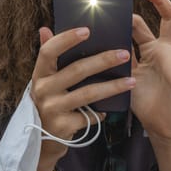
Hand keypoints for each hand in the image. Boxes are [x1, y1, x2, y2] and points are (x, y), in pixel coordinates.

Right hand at [31, 26, 133, 162]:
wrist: (41, 141)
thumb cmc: (48, 103)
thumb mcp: (44, 82)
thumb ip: (47, 57)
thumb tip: (45, 29)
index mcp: (39, 74)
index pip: (49, 51)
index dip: (67, 39)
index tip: (87, 30)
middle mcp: (42, 90)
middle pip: (77, 70)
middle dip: (103, 61)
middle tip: (125, 54)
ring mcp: (52, 109)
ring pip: (88, 94)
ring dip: (112, 87)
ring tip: (131, 81)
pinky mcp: (62, 126)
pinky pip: (88, 116)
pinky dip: (100, 113)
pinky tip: (108, 111)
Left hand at [131, 0, 170, 139]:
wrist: (158, 125)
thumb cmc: (144, 101)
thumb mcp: (127, 76)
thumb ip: (123, 58)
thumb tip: (111, 39)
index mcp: (151, 50)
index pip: (143, 27)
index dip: (133, 19)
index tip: (121, 13)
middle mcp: (168, 52)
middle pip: (170, 20)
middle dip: (162, 3)